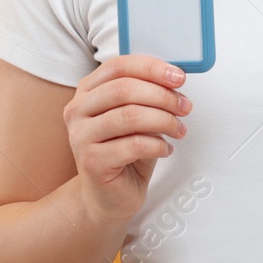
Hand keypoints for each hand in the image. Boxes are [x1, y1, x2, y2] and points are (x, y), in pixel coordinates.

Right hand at [63, 55, 191, 225]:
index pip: (119, 66)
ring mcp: (80, 136)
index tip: (179, 77)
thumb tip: (175, 78)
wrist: (109, 196)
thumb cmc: (126, 152)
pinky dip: (158, 145)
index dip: (152, 68)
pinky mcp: (91, 162)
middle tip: (185, 106)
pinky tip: (165, 149)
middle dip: (163, 96)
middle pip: (125, 89)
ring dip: (164, 120)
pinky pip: (134, 145)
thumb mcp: (138, 115)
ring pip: (130, 115)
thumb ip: (148, 94)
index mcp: (88, 91)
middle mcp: (78, 110)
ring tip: (179, 129)